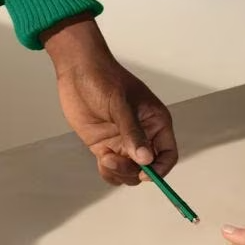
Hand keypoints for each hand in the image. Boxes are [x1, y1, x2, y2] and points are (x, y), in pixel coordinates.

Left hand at [42, 15, 176, 185]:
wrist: (77, 71)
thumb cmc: (104, 78)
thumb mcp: (121, 105)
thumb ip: (133, 133)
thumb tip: (146, 159)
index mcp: (156, 123)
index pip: (167, 154)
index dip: (160, 168)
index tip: (145, 172)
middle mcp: (143, 136)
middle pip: (148, 168)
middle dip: (134, 171)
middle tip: (115, 161)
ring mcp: (124, 143)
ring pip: (130, 173)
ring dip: (119, 173)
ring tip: (105, 158)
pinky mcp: (106, 146)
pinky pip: (112, 170)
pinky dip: (108, 172)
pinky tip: (101, 158)